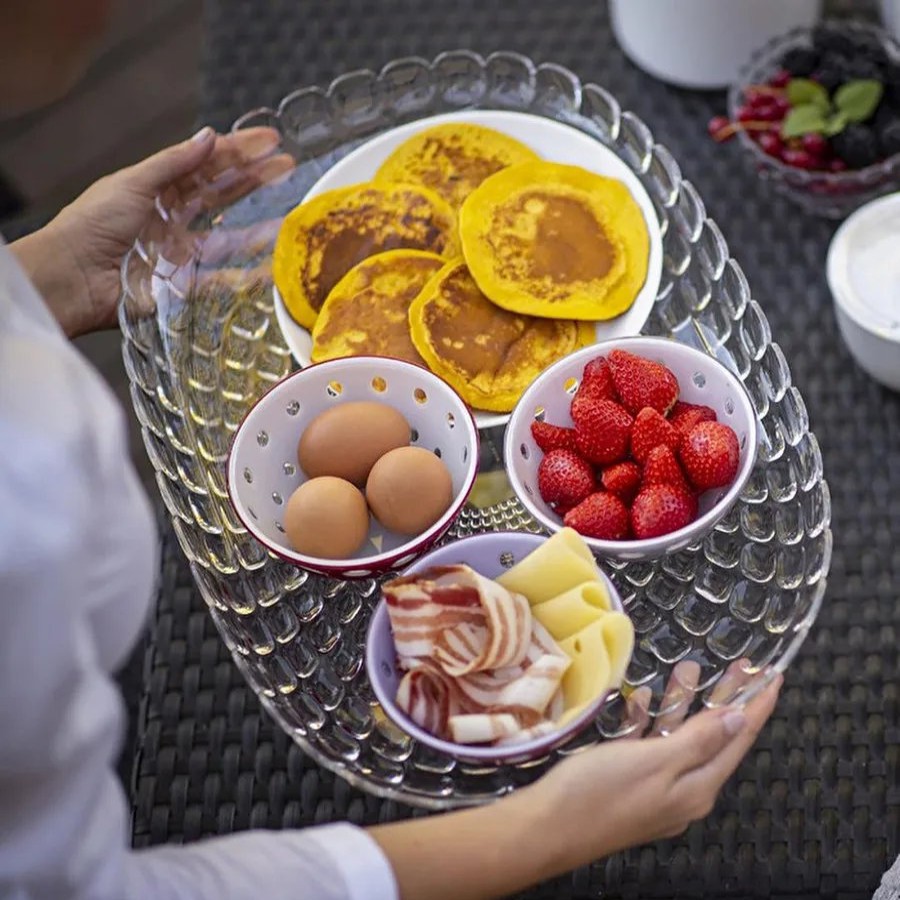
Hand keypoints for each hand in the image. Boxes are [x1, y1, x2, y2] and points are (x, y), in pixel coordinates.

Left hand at [12, 126, 293, 336]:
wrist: (73, 277)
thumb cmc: (93, 224)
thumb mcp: (132, 183)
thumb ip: (174, 163)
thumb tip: (210, 137)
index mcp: (157, 189)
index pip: (205, 165)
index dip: (237, 152)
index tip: (269, 141)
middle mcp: (172, 219)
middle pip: (221, 195)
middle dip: (254, 180)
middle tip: (288, 166)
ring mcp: (181, 252)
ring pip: (228, 236)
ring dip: (258, 224)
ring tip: (289, 214)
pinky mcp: (184, 285)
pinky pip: (222, 278)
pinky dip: (246, 273)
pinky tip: (270, 264)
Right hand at [370, 667, 780, 899]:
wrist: (548, 826)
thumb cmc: (601, 792)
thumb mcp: (656, 761)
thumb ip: (700, 739)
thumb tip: (740, 719)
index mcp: (697, 786)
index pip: (738, 738)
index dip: (757, 705)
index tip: (775, 677)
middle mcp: (683, 788)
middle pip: (713, 735)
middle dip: (725, 698)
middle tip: (742, 665)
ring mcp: (655, 785)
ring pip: (678, 735)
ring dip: (682, 702)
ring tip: (688, 667)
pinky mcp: (628, 779)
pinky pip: (648, 744)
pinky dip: (647, 720)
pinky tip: (639, 699)